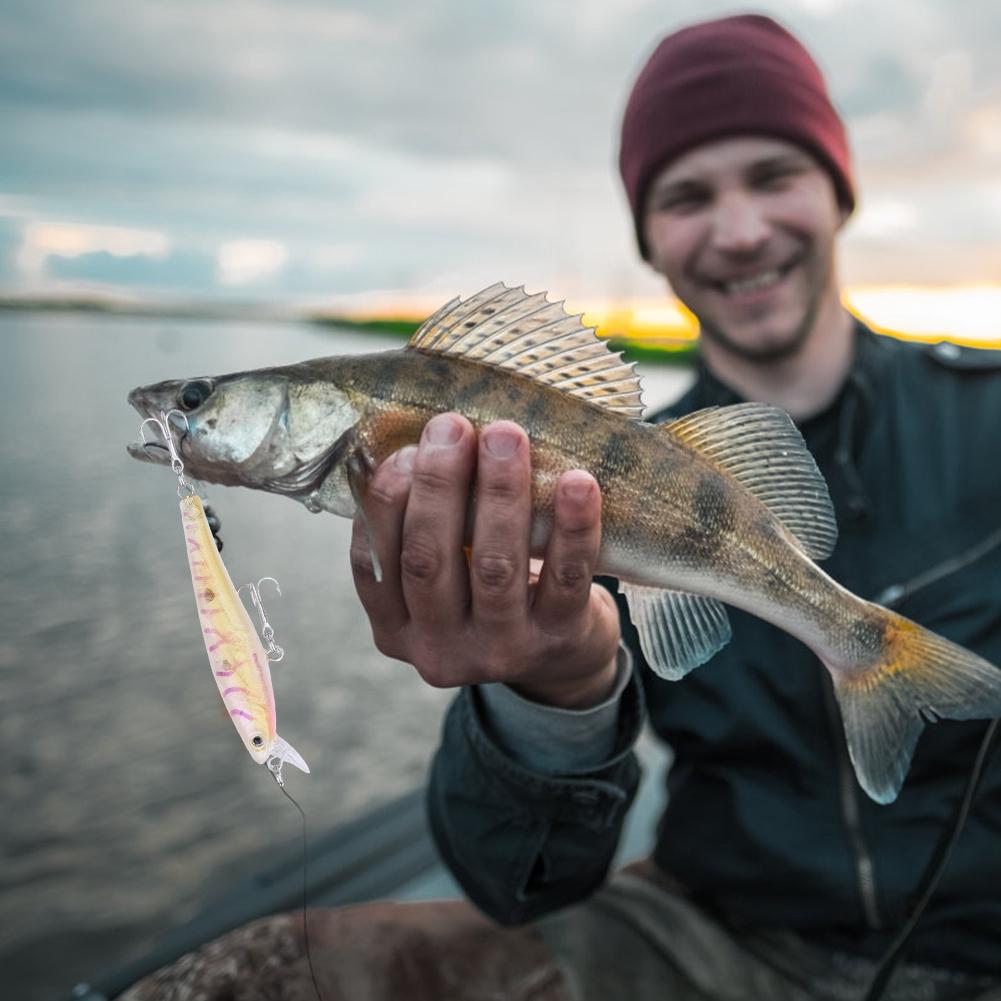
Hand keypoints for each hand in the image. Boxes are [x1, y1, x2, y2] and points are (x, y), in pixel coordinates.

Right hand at [350, 414, 620, 707]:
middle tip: (452, 425)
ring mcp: (500, 650)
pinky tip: (577, 482)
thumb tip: (420, 437)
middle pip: (428, 561)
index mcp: (396, 627)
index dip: (384, 502)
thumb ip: (423, 526)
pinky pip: (566, 578)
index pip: (373, 564)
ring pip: (495, 567)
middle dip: (438, 485)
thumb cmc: (488, 590)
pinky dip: (572, 527)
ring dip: (499, 493)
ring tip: (506, 435)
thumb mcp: (443, 575)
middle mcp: (439, 649)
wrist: (561, 654)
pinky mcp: (558, 639)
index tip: (404, 449)